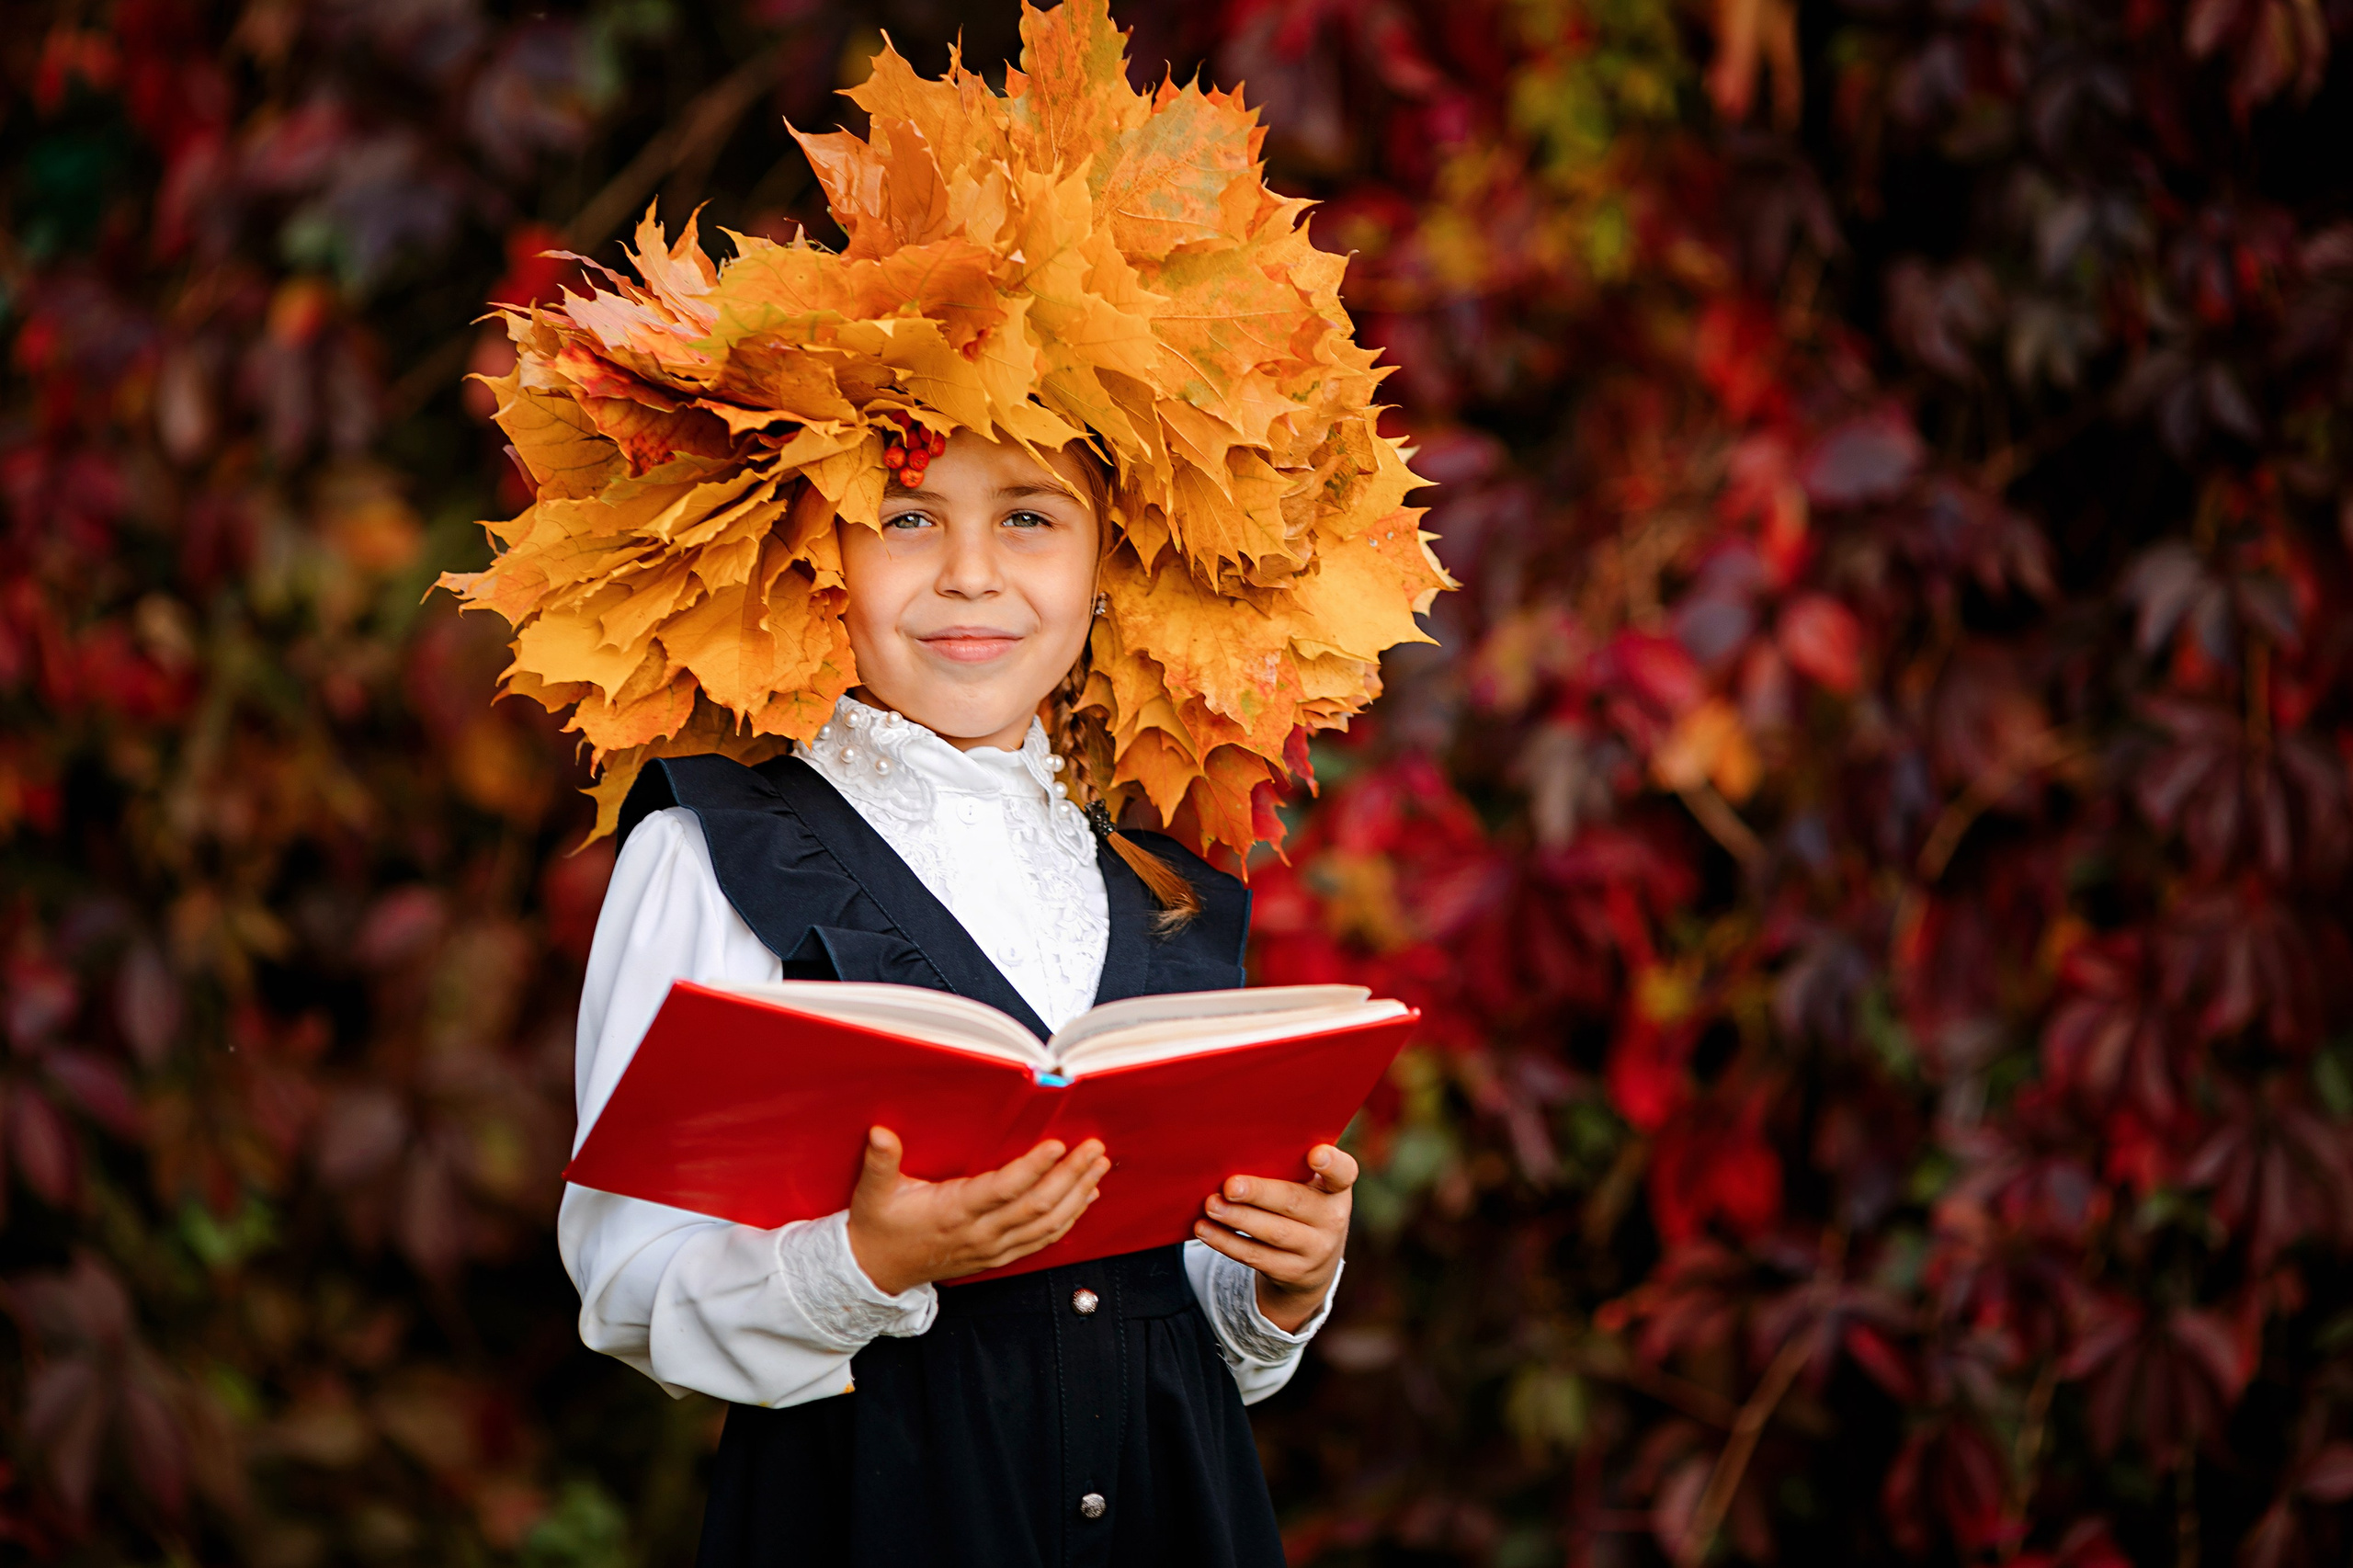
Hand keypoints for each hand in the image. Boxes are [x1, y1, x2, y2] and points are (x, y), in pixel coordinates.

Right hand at [846, 1127, 1107, 1295]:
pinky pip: (1042, 1240)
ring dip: (1077, 1194)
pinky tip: (1085, 1197)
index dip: (1034, 1168)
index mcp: (953, 1213)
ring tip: (1098, 1167)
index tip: (1057, 1145)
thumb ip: (880, 1162)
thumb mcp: (871, 1194)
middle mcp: (980, 1233)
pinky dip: (1069, 1218)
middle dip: (1070, 1175)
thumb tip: (880, 1133)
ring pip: (1047, 1225)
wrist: (877, 1272)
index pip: (1003, 1190)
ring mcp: (993, 1248)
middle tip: (1093, 1148)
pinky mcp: (998, 1256)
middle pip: (1037, 1206)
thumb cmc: (878, 1229)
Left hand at [1192, 1143, 1357, 1332]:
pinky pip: (1255, 1256)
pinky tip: (1205, 1229)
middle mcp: (1332, 1220)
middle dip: (1260, 1193)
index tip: (1315, 1154)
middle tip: (1229, 1186)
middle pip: (1295, 1203)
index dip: (1332, 1163)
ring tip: (1211, 1205)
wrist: (1314, 1264)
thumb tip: (1236, 1150)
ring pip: (1273, 1233)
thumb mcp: (1309, 1188)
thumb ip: (1288, 1168)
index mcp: (1336, 1189)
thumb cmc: (1302, 1207)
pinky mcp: (1291, 1273)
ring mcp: (1315, 1250)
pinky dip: (1227, 1242)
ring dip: (1238, 1219)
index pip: (1344, 1173)